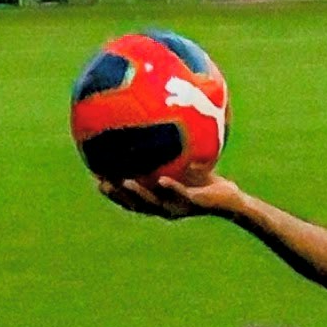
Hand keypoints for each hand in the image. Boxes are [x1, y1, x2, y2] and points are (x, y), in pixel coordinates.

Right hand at [101, 162, 245, 223]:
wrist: (230, 199)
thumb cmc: (207, 180)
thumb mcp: (187, 161)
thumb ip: (172, 148)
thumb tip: (161, 120)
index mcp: (158, 199)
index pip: (130, 198)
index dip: (113, 191)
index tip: (96, 177)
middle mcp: (164, 206)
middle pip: (134, 203)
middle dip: (117, 195)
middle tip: (100, 182)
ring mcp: (178, 206)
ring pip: (153, 203)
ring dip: (138, 194)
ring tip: (124, 181)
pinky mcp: (194, 203)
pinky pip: (180, 195)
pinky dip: (171, 189)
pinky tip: (162, 180)